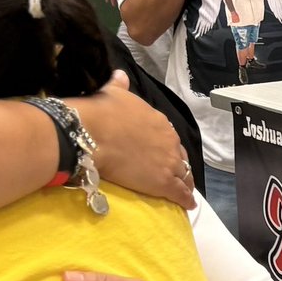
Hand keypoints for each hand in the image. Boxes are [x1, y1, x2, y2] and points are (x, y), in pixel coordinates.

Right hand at [66, 73, 194, 209]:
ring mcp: (168, 162)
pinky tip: (188, 205)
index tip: (164, 152)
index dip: (167, 146)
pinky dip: (186, 199)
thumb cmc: (102, 112)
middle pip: (180, 156)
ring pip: (184, 175)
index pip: (169, 137)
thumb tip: (120, 75)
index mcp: (159, 122)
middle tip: (176, 174)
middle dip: (179, 165)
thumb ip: (120, 86)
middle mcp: (169, 141)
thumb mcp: (113, 93)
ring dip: (185, 182)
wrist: (93, 133)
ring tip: (185, 191)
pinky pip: (180, 193)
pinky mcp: (163, 182)